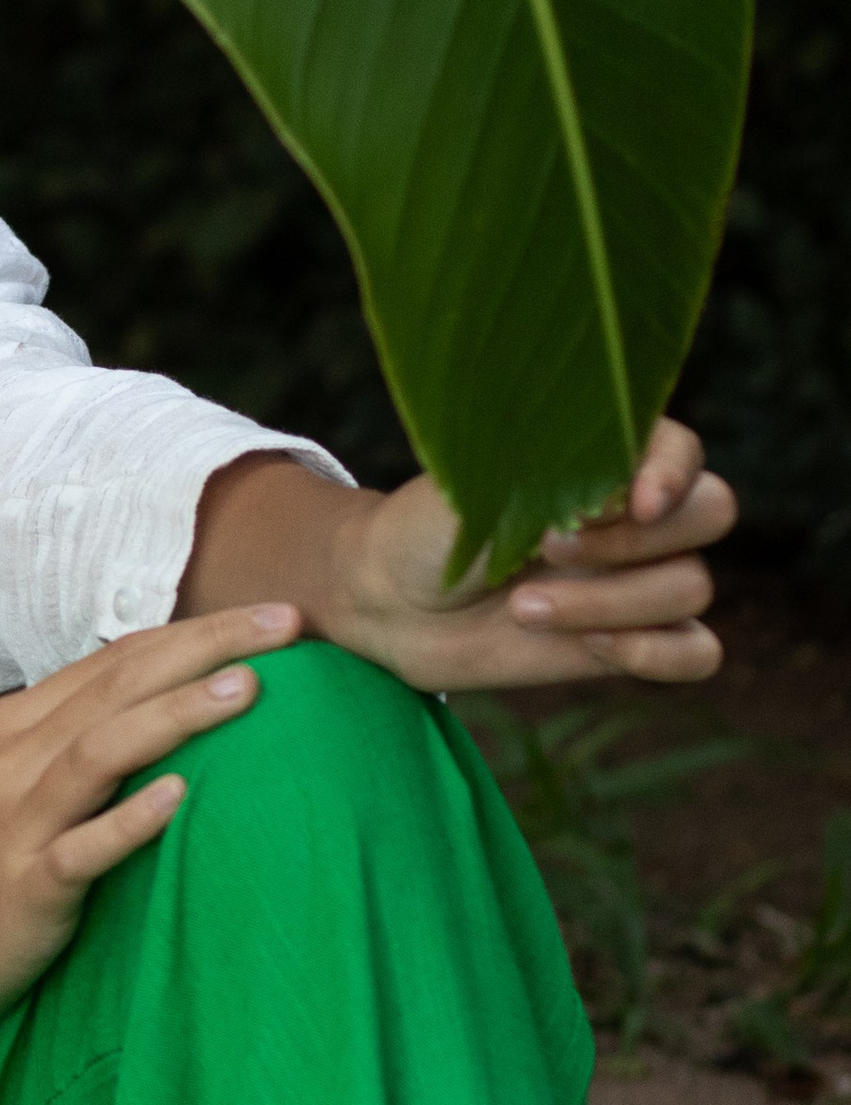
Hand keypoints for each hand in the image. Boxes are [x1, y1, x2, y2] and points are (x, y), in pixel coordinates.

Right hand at [0, 604, 303, 1032]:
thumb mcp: (28, 782)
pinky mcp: (26, 886)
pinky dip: (130, 820)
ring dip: (175, 714)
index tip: (273, 618)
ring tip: (246, 691)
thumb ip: (87, 739)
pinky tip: (180, 799)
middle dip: (205, 649)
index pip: (118, 659)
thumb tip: (179, 702)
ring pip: (101, 751)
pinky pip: (82, 848)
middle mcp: (16, 758)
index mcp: (23, 724)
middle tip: (284, 626)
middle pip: (118, 685)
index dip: (195, 632)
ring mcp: (17, 821)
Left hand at [331, 417, 733, 692]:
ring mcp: (640, 576)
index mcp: (609, 456)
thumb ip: (559, 476)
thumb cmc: (434, 526)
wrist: (393, 599)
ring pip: (692, 586)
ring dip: (608, 602)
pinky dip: (659, 654)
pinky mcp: (631, 640)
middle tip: (546, 547)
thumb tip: (627, 491)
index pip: (684, 450)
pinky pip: (698, 652)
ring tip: (521, 607)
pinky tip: (594, 648)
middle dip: (633, 538)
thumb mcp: (482, 485)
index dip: (673, 474)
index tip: (633, 499)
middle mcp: (638, 513)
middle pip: (712, 512)